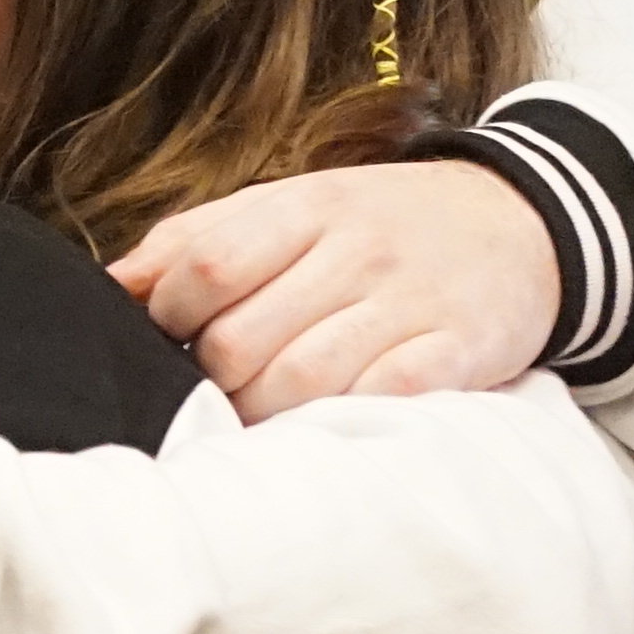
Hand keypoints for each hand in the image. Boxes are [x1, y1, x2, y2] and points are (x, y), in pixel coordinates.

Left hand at [113, 159, 556, 414]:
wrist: (523, 223)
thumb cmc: (381, 226)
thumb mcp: (292, 207)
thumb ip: (199, 240)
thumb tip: (110, 286)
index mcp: (304, 206)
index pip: (206, 264)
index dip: (168, 316)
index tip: (169, 341)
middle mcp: (355, 250)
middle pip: (241, 338)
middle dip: (212, 382)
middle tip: (216, 394)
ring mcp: (407, 302)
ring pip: (300, 381)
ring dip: (264, 416)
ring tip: (261, 420)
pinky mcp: (456, 352)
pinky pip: (380, 399)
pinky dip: (342, 423)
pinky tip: (327, 428)